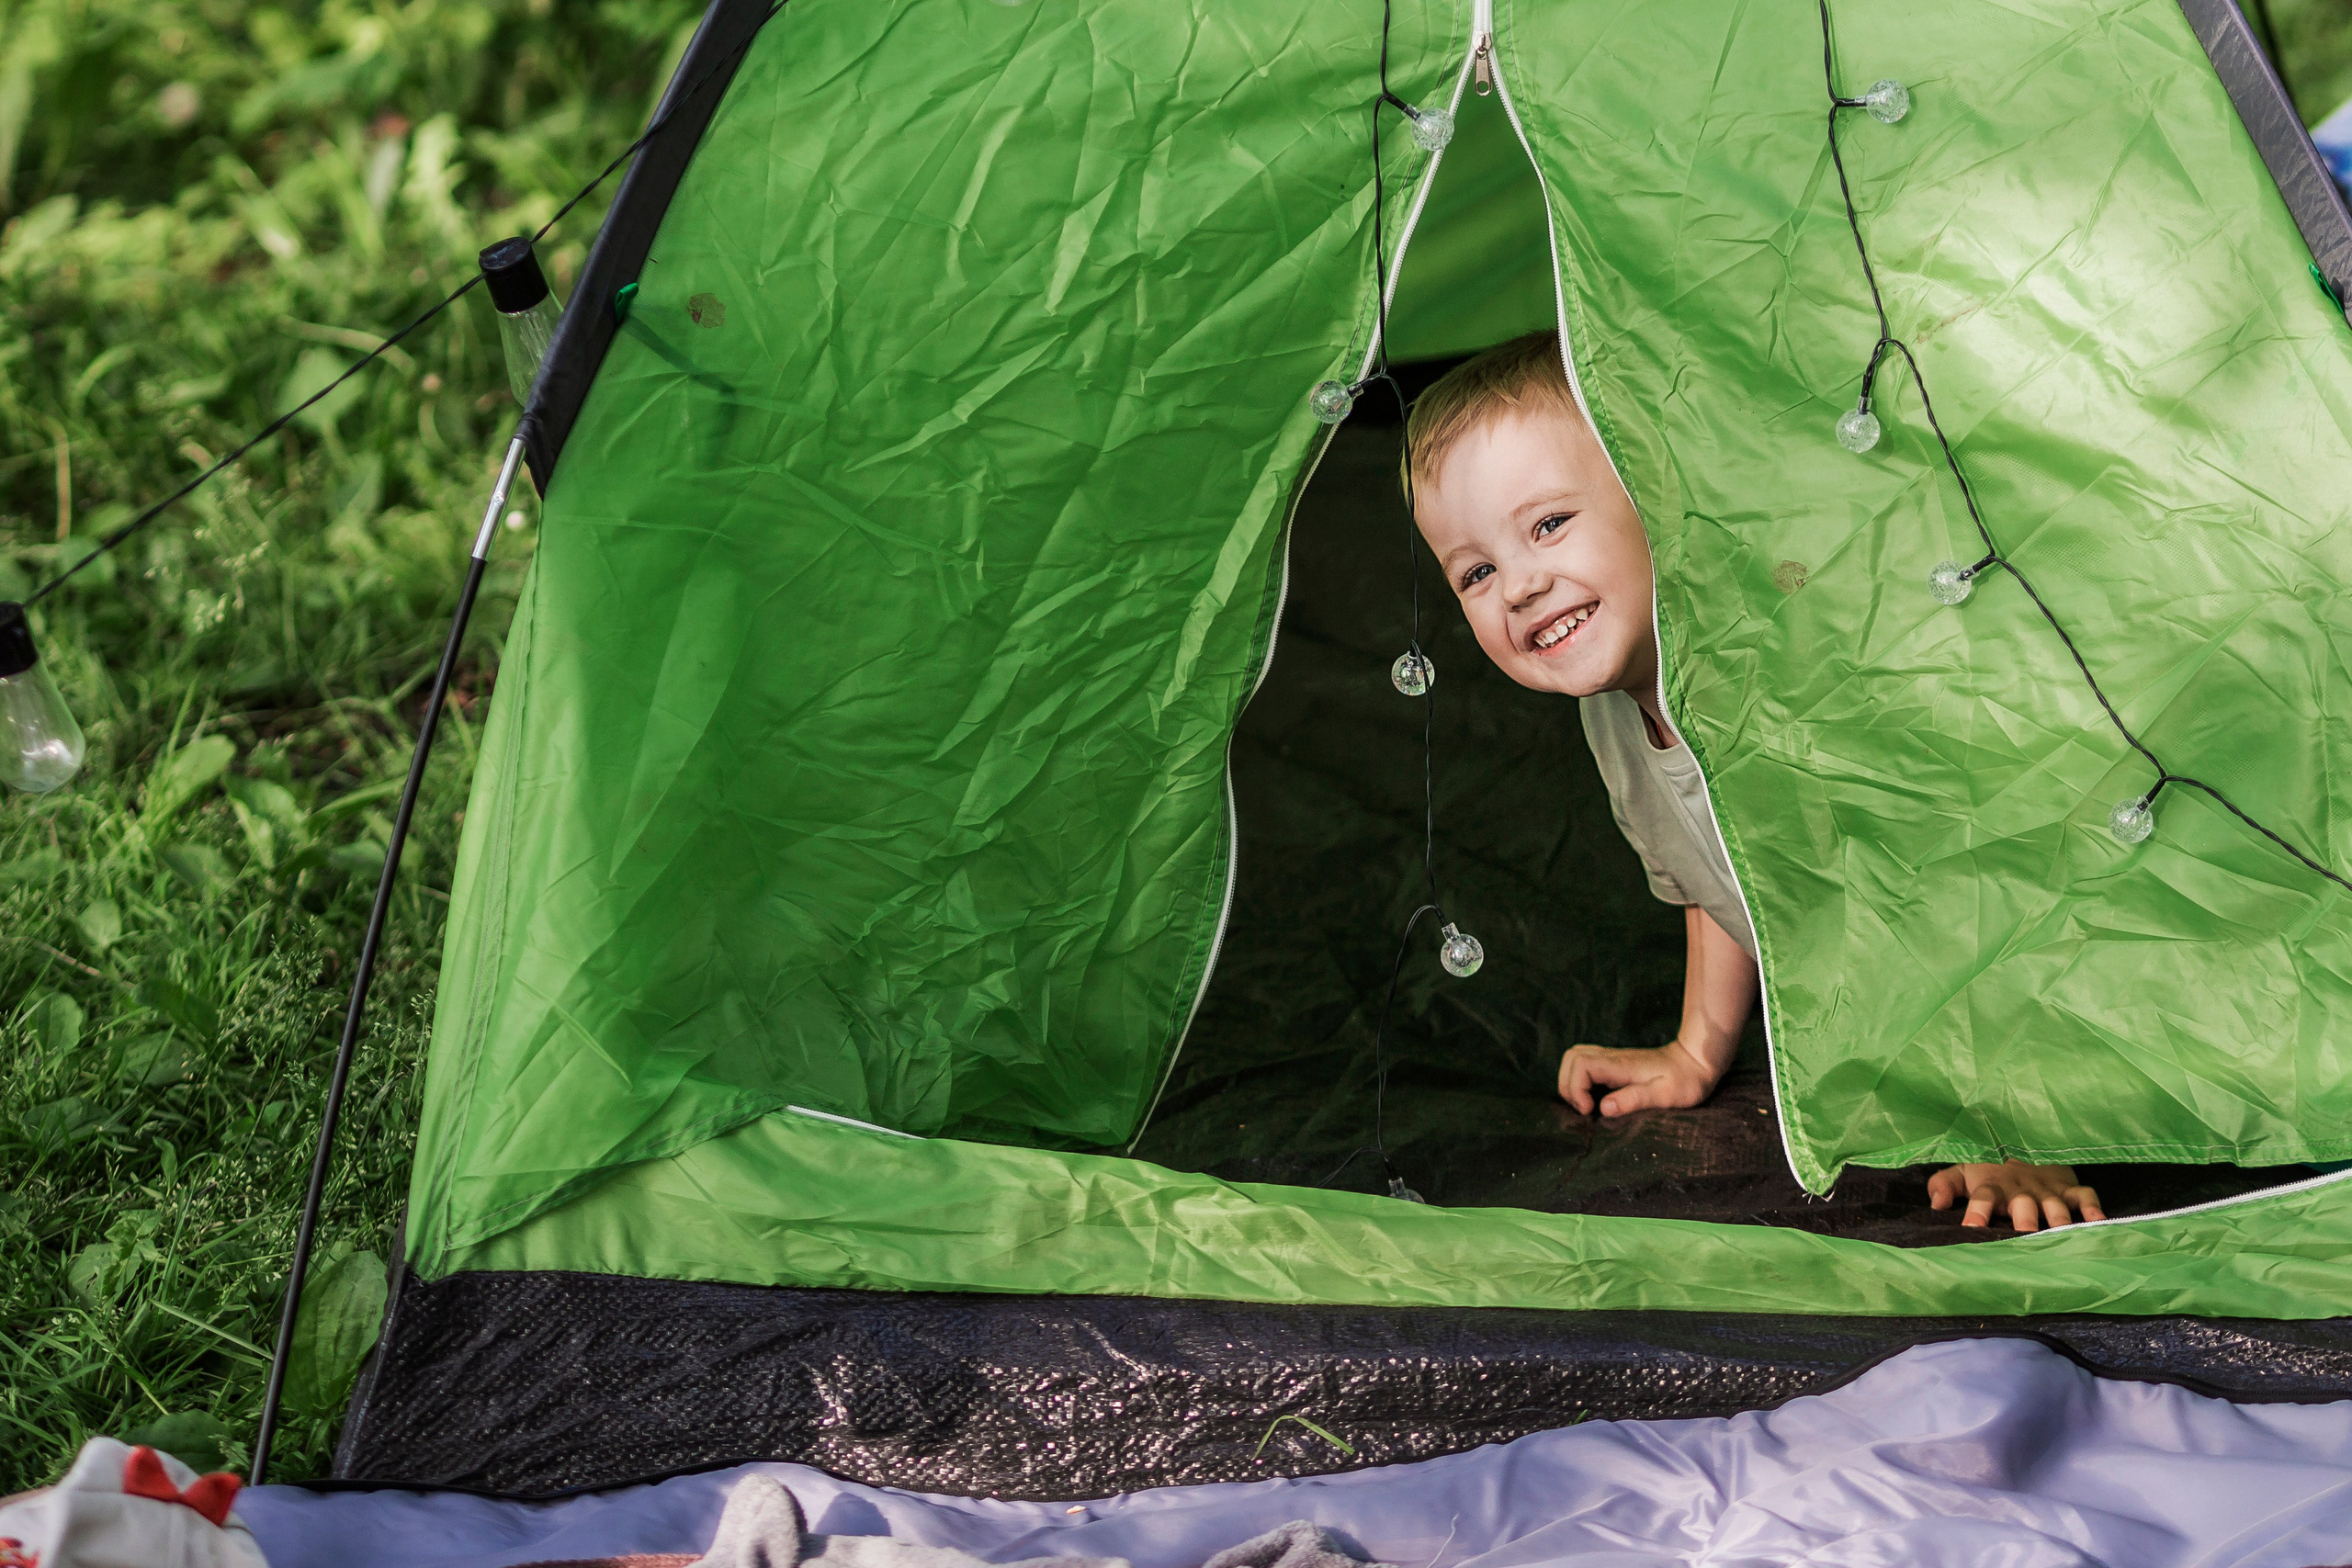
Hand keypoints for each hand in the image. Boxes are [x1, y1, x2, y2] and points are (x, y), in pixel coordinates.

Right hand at [1557, 1040, 1720, 1116]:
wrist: (1697, 1061)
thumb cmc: (1685, 1081)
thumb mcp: (1665, 1095)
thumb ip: (1634, 1099)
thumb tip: (1604, 1108)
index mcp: (1620, 1065)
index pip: (1580, 1065)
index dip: (1576, 1089)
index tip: (1591, 1110)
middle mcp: (1612, 1057)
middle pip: (1571, 1058)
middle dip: (1569, 1085)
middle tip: (1585, 1109)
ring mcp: (1612, 1058)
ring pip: (1575, 1057)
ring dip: (1572, 1080)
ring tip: (1587, 1104)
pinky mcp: (1615, 1062)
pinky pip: (1585, 1063)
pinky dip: (1581, 1079)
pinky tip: (1595, 1097)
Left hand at [1928, 1162, 2104, 1229]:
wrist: (2026, 1147)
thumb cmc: (1990, 1169)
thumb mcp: (1963, 1172)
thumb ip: (1944, 1184)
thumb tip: (1935, 1203)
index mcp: (1993, 1187)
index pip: (1982, 1197)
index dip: (1977, 1212)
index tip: (1971, 1228)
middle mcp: (2021, 1189)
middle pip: (2023, 1205)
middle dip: (2024, 1219)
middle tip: (2025, 1235)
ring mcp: (2047, 1190)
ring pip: (2054, 1205)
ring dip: (2058, 1219)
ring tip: (2062, 1234)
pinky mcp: (2070, 1189)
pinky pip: (2084, 1196)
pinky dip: (2091, 1208)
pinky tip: (2096, 1222)